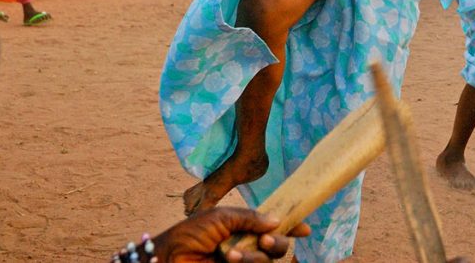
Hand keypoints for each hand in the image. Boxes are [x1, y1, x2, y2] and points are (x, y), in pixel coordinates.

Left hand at [153, 207, 310, 262]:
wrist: (169, 257)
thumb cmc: (190, 233)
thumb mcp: (221, 217)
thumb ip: (250, 217)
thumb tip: (277, 220)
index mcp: (244, 226)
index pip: (273, 225)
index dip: (290, 227)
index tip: (305, 229)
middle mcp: (247, 244)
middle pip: (278, 245)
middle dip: (278, 242)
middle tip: (265, 240)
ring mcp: (242, 261)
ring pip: (267, 260)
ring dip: (255, 256)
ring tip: (232, 254)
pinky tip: (231, 259)